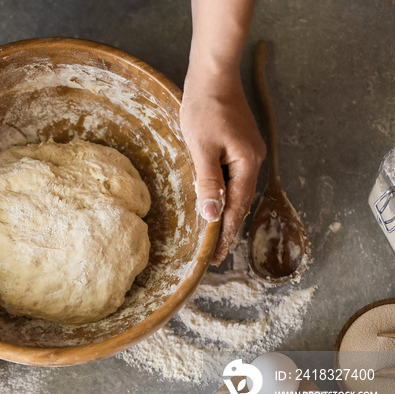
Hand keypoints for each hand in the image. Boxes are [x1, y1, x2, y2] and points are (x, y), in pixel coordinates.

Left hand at [180, 71, 265, 265]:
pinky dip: (225, 193)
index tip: (217, 257)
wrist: (213, 75)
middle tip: (215, 253)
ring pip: (237, 189)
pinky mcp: (239, 144)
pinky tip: (215, 201)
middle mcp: (252, 160)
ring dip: (226, 211)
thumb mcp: (202, 148)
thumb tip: (212, 214)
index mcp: (246, 163)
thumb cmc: (205, 108)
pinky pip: (234, 176)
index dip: (227, 234)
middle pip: (240, 201)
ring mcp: (248, 151)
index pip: (237, 208)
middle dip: (228, 228)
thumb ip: (208, 182)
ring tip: (214, 234)